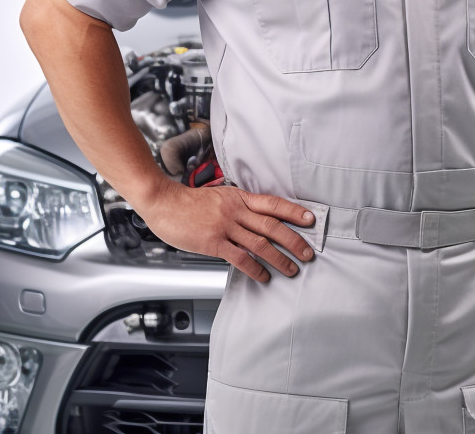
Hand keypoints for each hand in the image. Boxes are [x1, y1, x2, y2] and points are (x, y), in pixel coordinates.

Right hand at [134, 177, 316, 282]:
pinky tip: (263, 276)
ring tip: (291, 269)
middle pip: (272, 225)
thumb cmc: (190, 202)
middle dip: (294, 240)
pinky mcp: (213, 242)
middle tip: (307, 252)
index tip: (310, 219)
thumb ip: (238, 206)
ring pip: (260, 243)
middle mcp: (236, 211)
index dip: (294, 212)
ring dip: (279, 258)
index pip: (273, 203)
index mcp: (240, 198)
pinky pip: (240, 258)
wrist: (164, 202)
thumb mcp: (220, 197)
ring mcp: (225, 226)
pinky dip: (255, 269)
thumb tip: (255, 220)